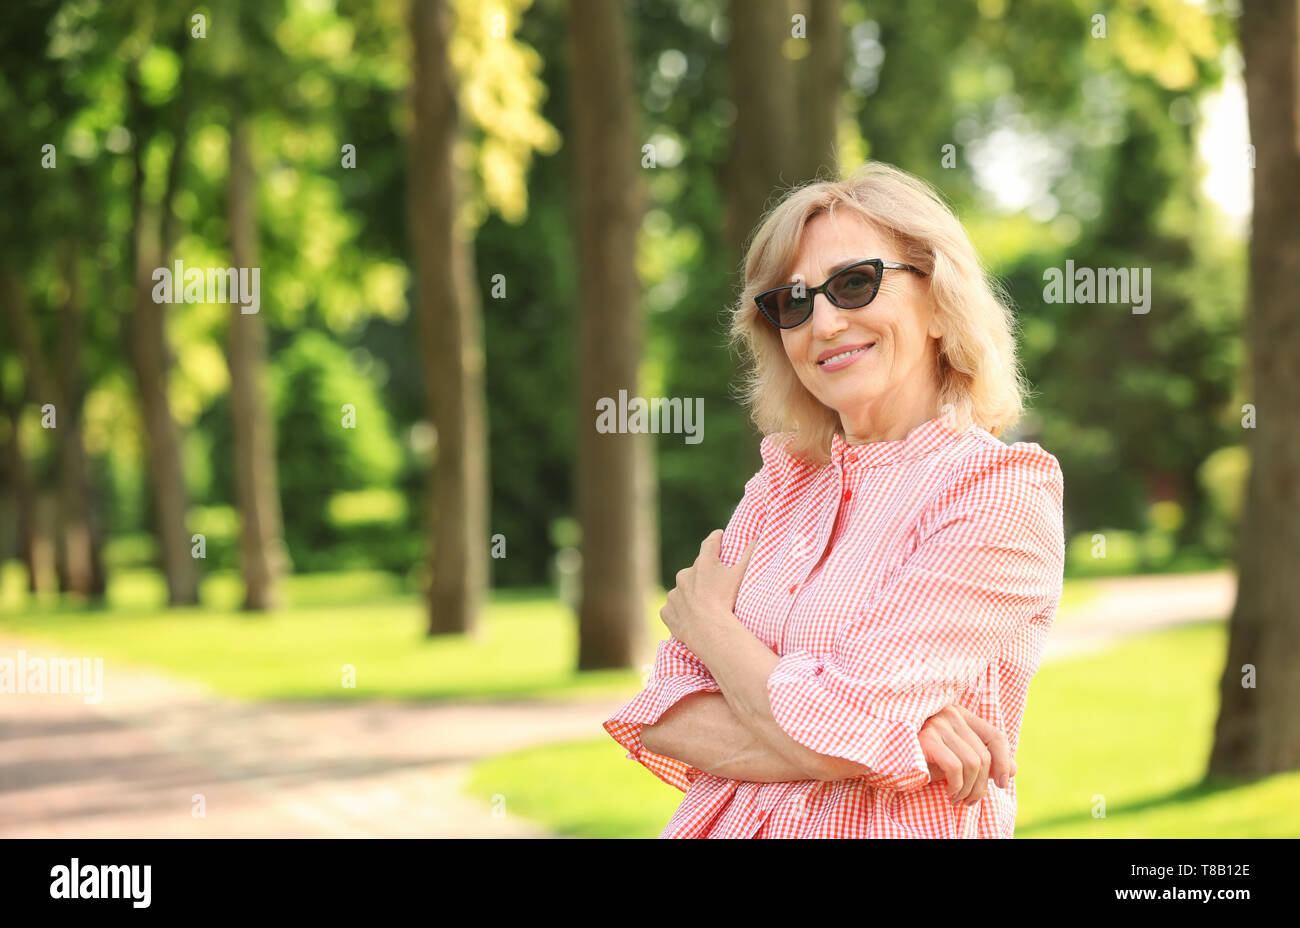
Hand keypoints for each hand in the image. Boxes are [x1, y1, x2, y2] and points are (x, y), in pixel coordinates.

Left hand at [659, 530, 754, 652]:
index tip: (719, 535)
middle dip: (703, 576)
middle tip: (715, 587)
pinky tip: (690, 619)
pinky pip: (673, 610)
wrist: (709, 631)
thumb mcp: (741, 575)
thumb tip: (757, 536)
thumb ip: (750, 554)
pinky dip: (680, 613)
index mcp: (703, 563)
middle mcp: (684, 575)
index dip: (716, 539)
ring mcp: (674, 594)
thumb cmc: (727, 601)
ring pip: (682, 591)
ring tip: (702, 608)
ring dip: (690, 596)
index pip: (710, 543)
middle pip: (695, 571)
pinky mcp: (667, 612)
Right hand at [919, 705, 1015, 805]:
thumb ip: (981, 760)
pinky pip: (956, 768)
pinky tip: (948, 795)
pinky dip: (957, 787)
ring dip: (969, 790)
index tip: (1002, 784)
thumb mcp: (953, 759)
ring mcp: (937, 724)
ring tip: (956, 799)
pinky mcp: (926, 738)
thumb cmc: (918, 758)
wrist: (881, 757)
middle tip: (969, 802)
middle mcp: (950, 714)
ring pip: (974, 764)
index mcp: (959, 715)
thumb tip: (1014, 770)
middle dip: (981, 786)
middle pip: (985, 755)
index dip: (1005, 762)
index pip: (996, 736)